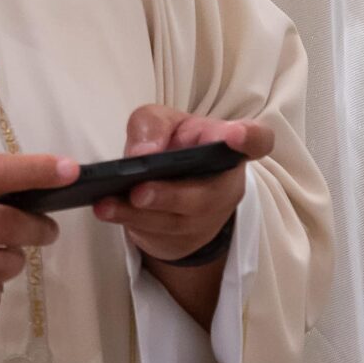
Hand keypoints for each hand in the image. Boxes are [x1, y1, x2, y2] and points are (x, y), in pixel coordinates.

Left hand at [95, 105, 269, 265]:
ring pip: (175, 221)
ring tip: (107, 204)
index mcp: (228, 145)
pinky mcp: (181, 239)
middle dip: (171, 195)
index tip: (234, 137)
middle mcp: (225, 184)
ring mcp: (205, 217)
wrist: (170, 192)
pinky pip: (156, 234)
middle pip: (208, 195)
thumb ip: (153, 125)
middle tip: (140, 191)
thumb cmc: (174, 147)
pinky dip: (127, 222)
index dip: (250, 139)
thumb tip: (144, 153)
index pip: (258, 140)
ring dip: (139, 214)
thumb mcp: (162, 123)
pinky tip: (105, 210)